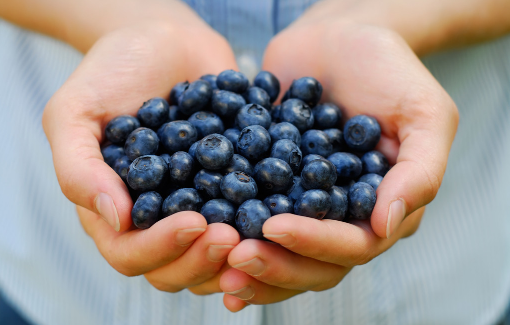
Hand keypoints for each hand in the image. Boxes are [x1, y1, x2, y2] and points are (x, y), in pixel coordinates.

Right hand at [43, 10, 238, 293]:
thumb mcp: (75, 112)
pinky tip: (283, 214)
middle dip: (203, 259)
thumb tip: (116, 220)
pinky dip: (263, 226)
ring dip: (237, 254)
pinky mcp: (228, 188)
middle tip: (233, 235)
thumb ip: (79, 169)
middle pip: (175, 269)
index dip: (161, 248)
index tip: (196, 221)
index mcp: (113, 209)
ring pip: (213, 256)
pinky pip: (245, 220)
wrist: (165, 40)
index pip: (130, 254)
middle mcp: (155, 218)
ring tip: (260, 231)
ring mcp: (195, 206)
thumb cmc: (114, 71)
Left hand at [219, 16, 457, 310]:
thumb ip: (419, 171)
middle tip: (236, 258)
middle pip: (314, 264)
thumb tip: (387, 226)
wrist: (338, 36)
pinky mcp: (273, 186)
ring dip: (251, 265)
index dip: (315, 243)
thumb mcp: (423, 113)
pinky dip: (232, 234)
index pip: (353, 245)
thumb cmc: (387, 68)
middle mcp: (344, 216)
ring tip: (217, 267)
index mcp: (383, 207)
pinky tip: (202, 243)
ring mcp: (306, 204)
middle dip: (276, 265)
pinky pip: (252, 217)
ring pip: (282, 253)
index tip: (274, 227)